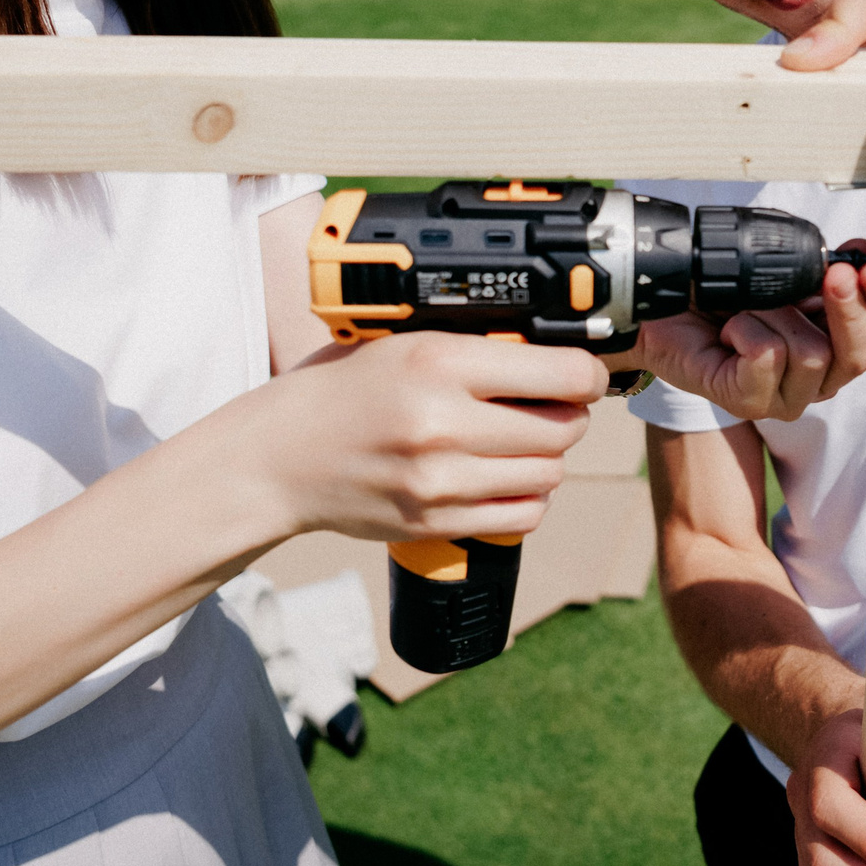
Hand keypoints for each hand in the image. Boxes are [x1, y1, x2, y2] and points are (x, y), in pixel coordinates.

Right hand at [232, 332, 600, 544]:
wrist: (278, 457)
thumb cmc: (340, 390)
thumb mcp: (402, 343)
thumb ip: (472, 347)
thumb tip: (551, 349)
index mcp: (439, 362)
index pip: (561, 374)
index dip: (588, 375)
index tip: (586, 375)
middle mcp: (443, 423)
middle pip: (562, 429)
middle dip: (568, 416)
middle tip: (550, 407)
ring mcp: (439, 480)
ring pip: (548, 474)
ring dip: (546, 458)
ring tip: (520, 442)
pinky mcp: (435, 522)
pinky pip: (522, 516)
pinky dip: (527, 498)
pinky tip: (504, 478)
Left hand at [620, 246, 865, 421]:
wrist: (666, 305)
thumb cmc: (728, 293)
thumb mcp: (783, 276)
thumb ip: (825, 271)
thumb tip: (862, 250)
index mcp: (835, 346)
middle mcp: (818, 380)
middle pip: (858, 355)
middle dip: (849, 310)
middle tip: (836, 274)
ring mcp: (784, 398)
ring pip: (811, 353)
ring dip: (776, 314)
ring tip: (746, 310)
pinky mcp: (748, 403)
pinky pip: (769, 357)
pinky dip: (747, 329)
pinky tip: (729, 329)